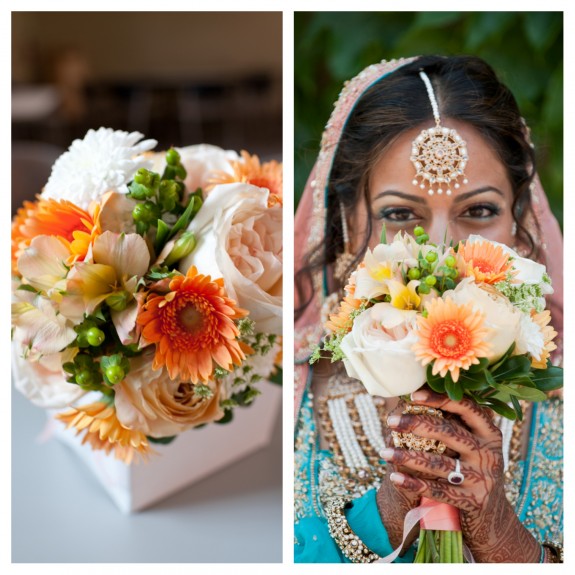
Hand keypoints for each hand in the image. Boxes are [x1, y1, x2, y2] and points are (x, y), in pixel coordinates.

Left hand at [381, 388, 539, 562]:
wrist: (493, 515)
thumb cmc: (472, 467)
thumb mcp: (474, 443)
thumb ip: (454, 421)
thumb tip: (417, 390)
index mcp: (489, 432)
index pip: (466, 407)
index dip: (439, 399)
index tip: (412, 395)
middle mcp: (489, 453)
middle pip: (448, 432)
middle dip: (415, 424)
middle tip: (390, 421)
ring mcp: (482, 478)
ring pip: (439, 463)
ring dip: (407, 457)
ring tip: (384, 452)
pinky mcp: (473, 501)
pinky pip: (437, 490)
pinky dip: (413, 483)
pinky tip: (394, 477)